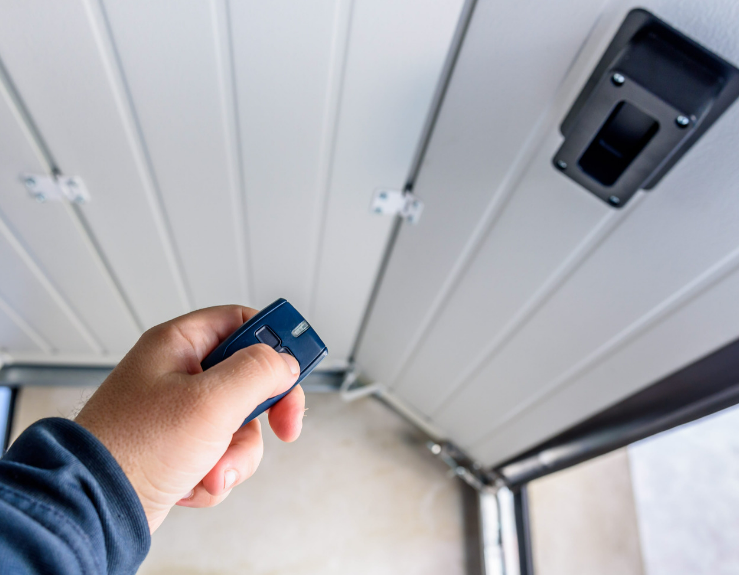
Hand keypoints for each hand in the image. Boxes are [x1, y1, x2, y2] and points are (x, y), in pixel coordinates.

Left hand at [75, 305, 304, 532]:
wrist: (95, 507)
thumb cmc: (134, 448)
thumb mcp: (210, 401)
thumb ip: (258, 372)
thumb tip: (286, 362)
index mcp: (179, 345)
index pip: (241, 322)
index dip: (274, 340)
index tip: (299, 363)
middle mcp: (179, 374)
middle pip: (249, 378)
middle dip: (263, 413)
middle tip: (283, 425)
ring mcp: (181, 413)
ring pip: (241, 423)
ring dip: (236, 453)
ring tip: (211, 468)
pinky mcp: (182, 447)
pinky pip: (223, 452)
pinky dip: (217, 472)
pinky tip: (194, 482)